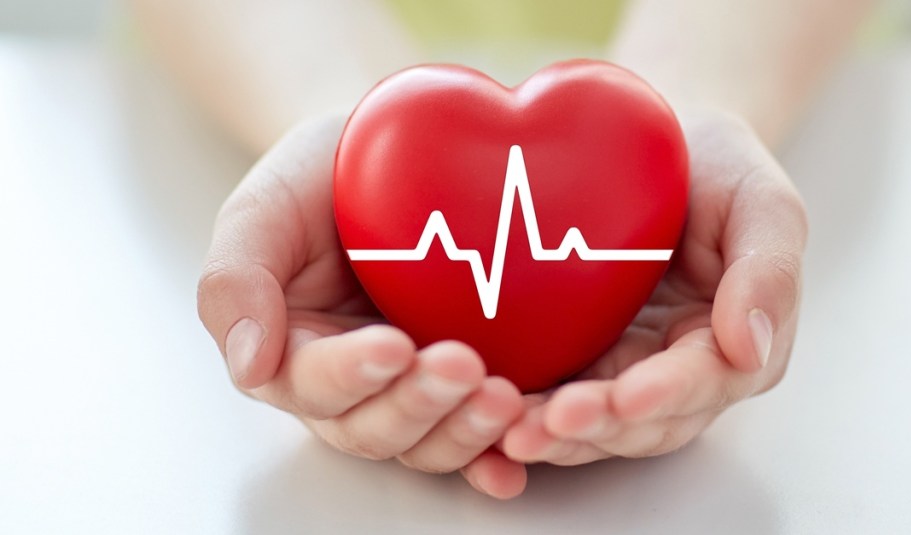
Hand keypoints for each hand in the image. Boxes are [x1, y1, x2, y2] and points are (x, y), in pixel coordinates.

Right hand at [197, 116, 526, 498]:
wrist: (398, 152)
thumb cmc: (323, 179)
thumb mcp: (266, 208)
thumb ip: (236, 279)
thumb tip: (250, 366)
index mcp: (294, 353)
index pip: (312, 384)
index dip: (350, 374)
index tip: (391, 345)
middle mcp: (352, 388)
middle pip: (375, 427)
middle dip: (418, 403)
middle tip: (462, 366)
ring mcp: (412, 390)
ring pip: (428, 441)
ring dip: (464, 431)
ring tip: (503, 398)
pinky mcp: (466, 387)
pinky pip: (480, 437)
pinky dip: (496, 455)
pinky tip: (516, 460)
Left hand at [499, 110, 807, 465]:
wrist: (647, 142)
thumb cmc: (713, 166)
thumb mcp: (759, 201)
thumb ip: (769, 270)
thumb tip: (751, 349)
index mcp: (729, 343)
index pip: (703, 382)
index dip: (668, 394)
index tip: (628, 396)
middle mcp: (674, 371)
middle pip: (643, 423)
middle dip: (599, 428)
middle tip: (549, 425)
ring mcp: (619, 368)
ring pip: (594, 424)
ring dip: (555, 436)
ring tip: (511, 434)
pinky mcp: (570, 358)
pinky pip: (546, 397)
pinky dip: (521, 413)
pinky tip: (488, 417)